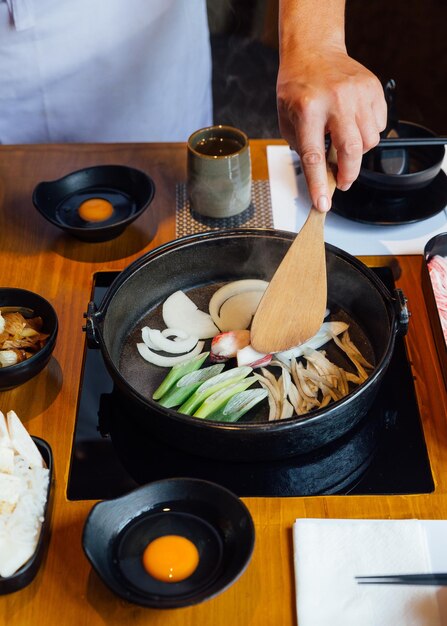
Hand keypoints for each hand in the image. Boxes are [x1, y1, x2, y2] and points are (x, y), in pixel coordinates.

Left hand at [277, 45, 386, 211]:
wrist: (314, 51)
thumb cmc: (298, 87)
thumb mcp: (287, 120)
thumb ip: (302, 148)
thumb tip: (319, 176)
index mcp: (308, 108)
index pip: (314, 156)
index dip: (319, 184)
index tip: (323, 203)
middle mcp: (336, 100)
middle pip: (351, 151)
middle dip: (348, 174)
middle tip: (341, 182)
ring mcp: (358, 93)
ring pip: (370, 142)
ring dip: (358, 152)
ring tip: (343, 142)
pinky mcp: (374, 90)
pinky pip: (379, 126)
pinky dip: (368, 133)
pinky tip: (353, 125)